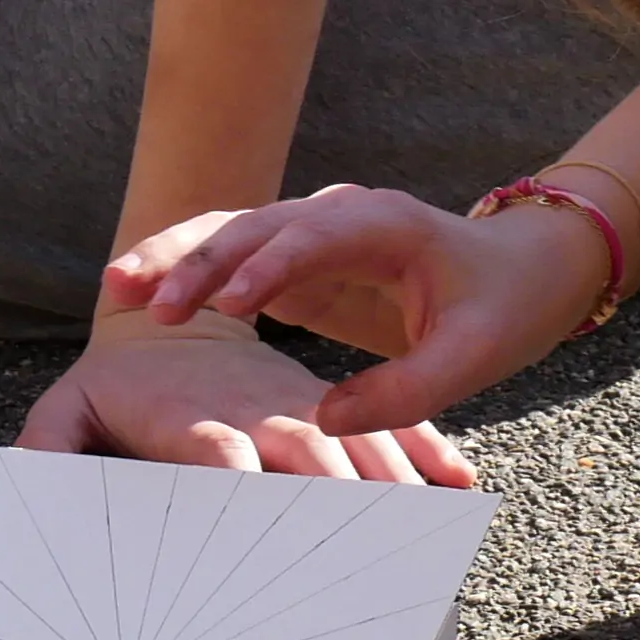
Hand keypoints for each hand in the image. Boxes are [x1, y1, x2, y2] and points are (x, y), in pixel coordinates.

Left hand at [14, 302, 476, 483]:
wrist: (165, 307)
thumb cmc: (113, 385)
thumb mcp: (69, 409)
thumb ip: (45, 447)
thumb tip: (20, 479)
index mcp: (192, 414)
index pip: (215, 448)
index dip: (236, 478)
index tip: (257, 510)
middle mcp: (254, 406)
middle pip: (302, 447)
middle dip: (335, 491)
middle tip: (372, 542)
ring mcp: (297, 404)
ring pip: (354, 439)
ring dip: (392, 482)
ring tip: (432, 529)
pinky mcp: (325, 407)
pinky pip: (386, 429)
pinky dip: (425, 454)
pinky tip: (462, 489)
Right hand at [106, 182, 615, 441]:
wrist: (518, 270)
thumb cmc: (501, 310)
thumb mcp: (472, 357)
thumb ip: (407, 391)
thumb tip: (327, 424)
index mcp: (385, 225)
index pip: (316, 237)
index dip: (272, 266)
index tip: (231, 303)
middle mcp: (339, 216)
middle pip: (255, 224)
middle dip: (199, 259)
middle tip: (148, 303)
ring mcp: (311, 232)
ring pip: (229, 233)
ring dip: (176, 258)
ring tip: (120, 289)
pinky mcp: (295, 260)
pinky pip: (229, 259)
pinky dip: (188, 274)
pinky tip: (142, 298)